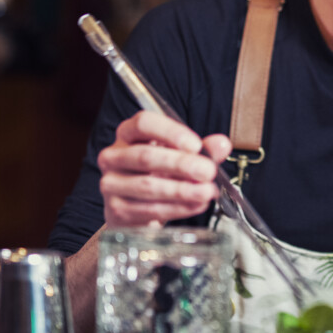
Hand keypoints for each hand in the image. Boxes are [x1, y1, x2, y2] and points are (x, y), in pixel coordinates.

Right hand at [97, 110, 232, 227]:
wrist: (136, 208)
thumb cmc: (158, 173)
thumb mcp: (180, 156)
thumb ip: (202, 149)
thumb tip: (221, 144)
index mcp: (128, 133)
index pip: (143, 123)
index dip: (170, 133)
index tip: (196, 145)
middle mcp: (114, 155)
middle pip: (145, 156)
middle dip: (181, 165)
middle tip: (208, 171)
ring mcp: (111, 183)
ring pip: (147, 185)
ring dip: (182, 190)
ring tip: (206, 192)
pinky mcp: (115, 210)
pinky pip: (148, 209)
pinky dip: (176, 208)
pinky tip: (195, 205)